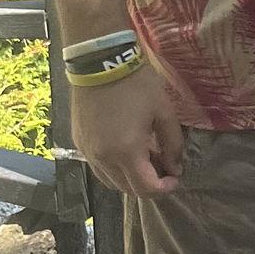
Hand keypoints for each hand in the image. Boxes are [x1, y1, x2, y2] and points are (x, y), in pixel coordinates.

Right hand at [69, 63, 185, 197]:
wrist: (101, 63)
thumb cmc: (138, 85)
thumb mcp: (164, 112)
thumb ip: (172, 144)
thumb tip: (175, 168)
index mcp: (126, 153)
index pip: (145, 189)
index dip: (164, 188)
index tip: (175, 177)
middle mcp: (103, 159)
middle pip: (126, 189)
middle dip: (148, 184)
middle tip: (164, 165)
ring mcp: (87, 152)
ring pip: (110, 181)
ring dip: (130, 178)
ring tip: (146, 157)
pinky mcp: (79, 143)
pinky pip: (98, 167)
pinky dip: (114, 168)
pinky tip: (127, 150)